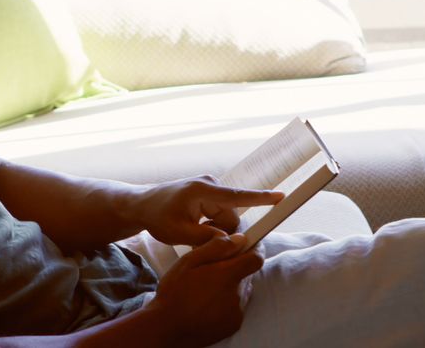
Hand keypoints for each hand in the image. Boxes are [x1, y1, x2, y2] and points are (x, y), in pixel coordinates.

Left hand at [134, 175, 282, 245]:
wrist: (143, 204)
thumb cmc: (157, 217)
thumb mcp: (179, 233)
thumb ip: (207, 238)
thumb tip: (232, 240)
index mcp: (203, 191)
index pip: (237, 196)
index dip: (261, 199)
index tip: (282, 196)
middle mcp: (210, 185)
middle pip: (231, 218)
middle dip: (220, 232)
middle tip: (196, 238)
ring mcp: (210, 188)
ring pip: (227, 219)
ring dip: (214, 230)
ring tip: (191, 230)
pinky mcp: (210, 193)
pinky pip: (221, 215)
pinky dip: (211, 225)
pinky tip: (193, 226)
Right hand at [146, 234, 264, 346]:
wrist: (167, 328)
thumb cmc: (174, 293)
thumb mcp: (189, 262)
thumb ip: (216, 248)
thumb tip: (239, 239)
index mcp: (227, 275)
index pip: (256, 258)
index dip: (254, 250)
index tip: (245, 247)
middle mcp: (237, 294)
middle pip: (247, 274)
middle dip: (235, 269)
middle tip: (213, 270)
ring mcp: (237, 311)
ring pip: (242, 290)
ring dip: (231, 286)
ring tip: (206, 289)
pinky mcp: (234, 324)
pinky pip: (237, 306)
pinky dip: (227, 302)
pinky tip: (208, 303)